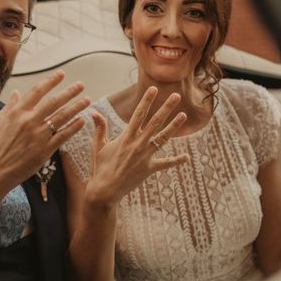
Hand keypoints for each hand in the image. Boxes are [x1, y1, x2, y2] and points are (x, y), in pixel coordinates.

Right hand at [0, 70, 89, 209]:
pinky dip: (74, 127)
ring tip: (87, 100)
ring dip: (76, 107)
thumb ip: (8, 107)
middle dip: (69, 92)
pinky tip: (82, 120)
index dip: (51, 81)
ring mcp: (39, 135)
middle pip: (54, 102)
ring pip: (62, 117)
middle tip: (81, 85)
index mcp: (17, 113)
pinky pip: (63, 135)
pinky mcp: (45, 149)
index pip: (38, 92)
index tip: (61, 74)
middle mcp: (30, 121)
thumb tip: (17, 93)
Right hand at [84, 87, 189, 208]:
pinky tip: (186, 157)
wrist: (104, 190)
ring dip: (174, 126)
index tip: (153, 89)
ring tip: (184, 115)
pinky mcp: (149, 169)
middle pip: (155, 122)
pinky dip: (176, 160)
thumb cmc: (100, 168)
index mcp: (126, 137)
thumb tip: (93, 113)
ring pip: (163, 138)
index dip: (147, 100)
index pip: (139, 114)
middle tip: (176, 96)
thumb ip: (100, 129)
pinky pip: (165, 164)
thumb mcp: (98, 146)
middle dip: (166, 107)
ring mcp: (145, 156)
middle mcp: (137, 144)